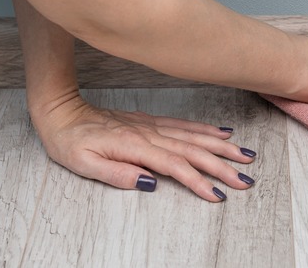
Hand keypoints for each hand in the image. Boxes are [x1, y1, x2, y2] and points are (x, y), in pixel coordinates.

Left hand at [32, 96, 255, 201]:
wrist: (62, 112)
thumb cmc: (69, 141)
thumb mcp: (83, 164)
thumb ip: (117, 173)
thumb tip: (149, 183)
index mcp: (134, 146)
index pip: (174, 166)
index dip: (197, 181)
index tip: (217, 195)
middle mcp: (148, 133)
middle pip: (192, 150)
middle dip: (222, 165)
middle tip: (245, 179)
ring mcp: (151, 125)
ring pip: (193, 136)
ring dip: (221, 146)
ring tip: (245, 155)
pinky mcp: (150, 121)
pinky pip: (184, 125)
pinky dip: (205, 129)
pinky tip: (221, 133)